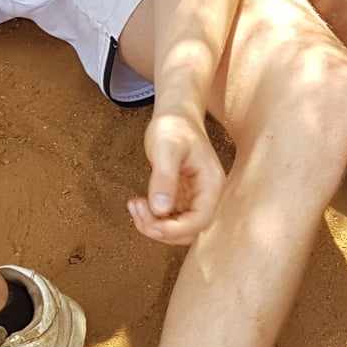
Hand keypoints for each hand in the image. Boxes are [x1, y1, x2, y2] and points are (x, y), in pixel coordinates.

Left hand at [131, 108, 225, 244]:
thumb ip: (164, 178)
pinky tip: (138, 203)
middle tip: (136, 208)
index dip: (174, 229)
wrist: (175, 116)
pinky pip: (170, 219)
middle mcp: (207, 196)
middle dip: (160, 229)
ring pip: (178, 229)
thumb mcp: (166, 149)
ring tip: (134, 205)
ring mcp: (195, 199)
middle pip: (188, 230)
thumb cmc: (174, 128)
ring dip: (154, 226)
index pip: (199, 221)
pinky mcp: (183, 199)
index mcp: (212, 185)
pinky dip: (152, 218)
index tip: (149, 219)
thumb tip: (160, 210)